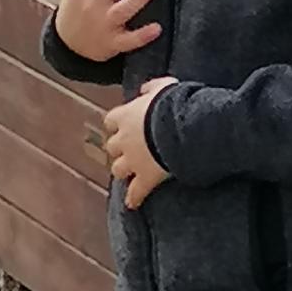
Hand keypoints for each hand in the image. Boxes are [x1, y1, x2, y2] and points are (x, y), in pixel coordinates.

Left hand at [103, 77, 174, 208]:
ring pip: (117, 169)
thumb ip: (151, 88)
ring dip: (123, 170)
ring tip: (130, 174)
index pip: (111, 120)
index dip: (117, 124)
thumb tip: (144, 88)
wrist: (180, 128)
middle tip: (128, 150)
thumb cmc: (172, 104)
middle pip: (112, 147)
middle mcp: (123, 140)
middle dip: (118, 149)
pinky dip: (134, 197)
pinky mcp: (145, 178)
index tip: (123, 125)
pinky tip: (133, 203)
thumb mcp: (164, 87)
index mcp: (125, 116)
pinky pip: (136, 192)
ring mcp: (132, 161)